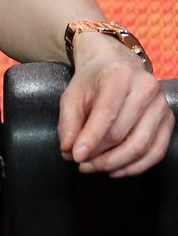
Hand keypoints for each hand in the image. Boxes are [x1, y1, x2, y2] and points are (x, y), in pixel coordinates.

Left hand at [57, 35, 172, 176]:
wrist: (117, 66)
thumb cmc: (93, 81)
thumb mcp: (73, 94)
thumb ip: (68, 121)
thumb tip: (69, 149)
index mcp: (119, 76)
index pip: (107, 114)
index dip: (91, 138)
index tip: (77, 156)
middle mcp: (146, 89)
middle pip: (123, 133)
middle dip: (100, 154)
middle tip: (82, 165)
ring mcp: (161, 105)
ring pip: (142, 146)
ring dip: (116, 163)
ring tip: (95, 168)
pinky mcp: (169, 120)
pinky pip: (157, 151)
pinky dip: (136, 166)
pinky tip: (117, 170)